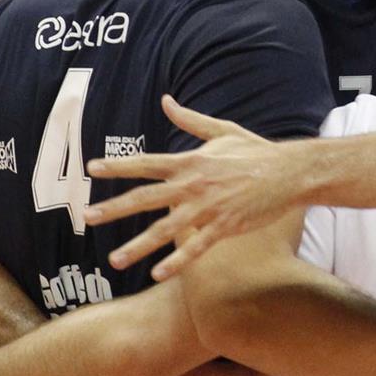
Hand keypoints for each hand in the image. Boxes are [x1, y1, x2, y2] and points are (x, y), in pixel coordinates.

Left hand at [86, 97, 298, 278]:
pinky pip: (195, 248)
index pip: (146, 164)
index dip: (118, 166)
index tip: (92, 169)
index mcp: (190, 161)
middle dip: (114, 208)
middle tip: (87, 218)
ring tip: (114, 260)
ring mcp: (207, 208)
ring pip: (165, 230)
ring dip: (138, 246)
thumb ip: (190, 120)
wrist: (289, 172)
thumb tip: (166, 101)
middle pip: (146, 198)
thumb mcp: (222, 130)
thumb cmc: (255, 151)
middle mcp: (193, 185)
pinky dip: (176, 262)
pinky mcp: (223, 227)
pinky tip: (157, 274)